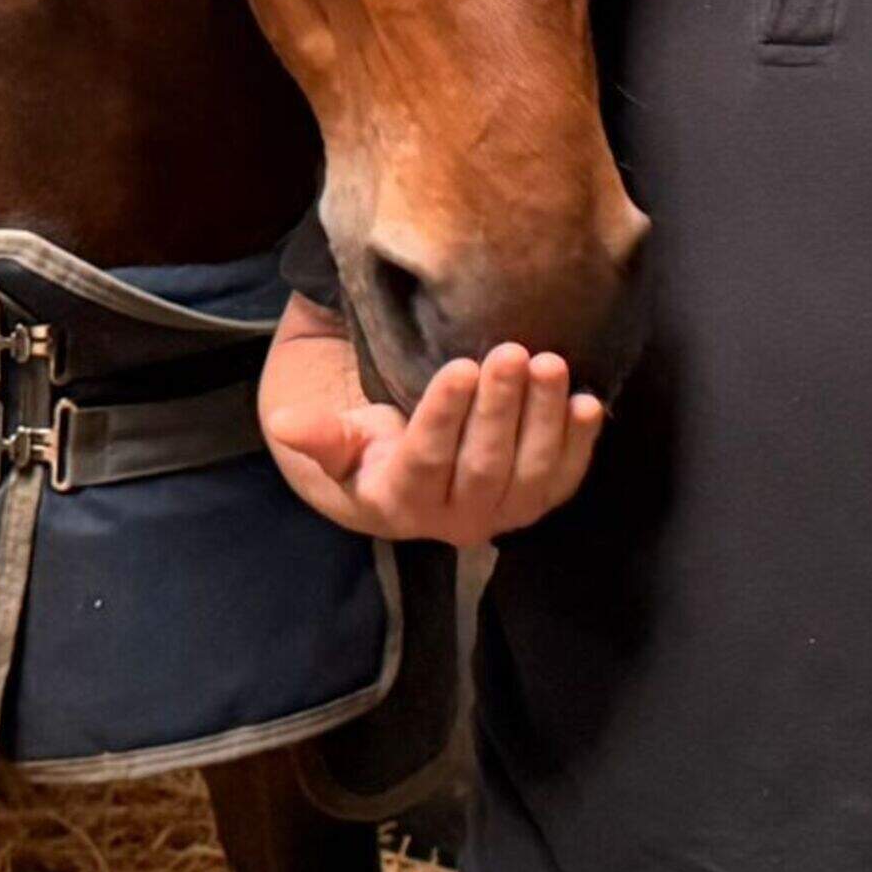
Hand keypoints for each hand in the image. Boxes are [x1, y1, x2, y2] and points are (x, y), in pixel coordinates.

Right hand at [262, 340, 604, 547]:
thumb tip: (284, 423)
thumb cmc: (374, 452)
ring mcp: (506, 513)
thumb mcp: (342, 443)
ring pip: (532, 472)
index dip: (444, 416)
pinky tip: (587, 402)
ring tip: (549, 362)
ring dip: (544, 417)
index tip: (457, 366)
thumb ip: (320, 435)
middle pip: (486, 465)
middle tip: (510, 351)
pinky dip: (580, 443)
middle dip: (501, 408)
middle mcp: (459, 519)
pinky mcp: (541, 501)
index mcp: (404, 501)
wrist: (417, 491)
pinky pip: (566, 477)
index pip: (427, 458)